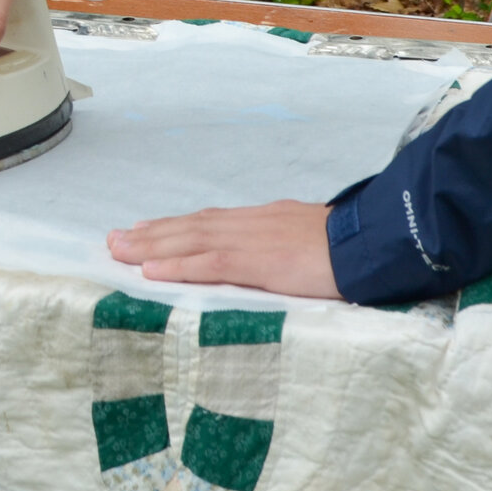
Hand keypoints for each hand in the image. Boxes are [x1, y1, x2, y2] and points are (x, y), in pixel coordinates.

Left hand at [107, 201, 343, 298]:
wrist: (376, 243)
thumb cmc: (353, 247)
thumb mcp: (311, 240)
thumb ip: (286, 248)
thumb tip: (273, 259)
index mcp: (265, 220)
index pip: (211, 222)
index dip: (176, 227)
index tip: (145, 231)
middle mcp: (252, 224)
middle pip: (193, 226)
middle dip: (152, 234)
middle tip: (115, 240)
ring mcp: (254, 240)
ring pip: (192, 240)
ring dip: (152, 246)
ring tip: (119, 251)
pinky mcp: (261, 262)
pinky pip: (212, 263)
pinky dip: (179, 265)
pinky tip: (152, 270)